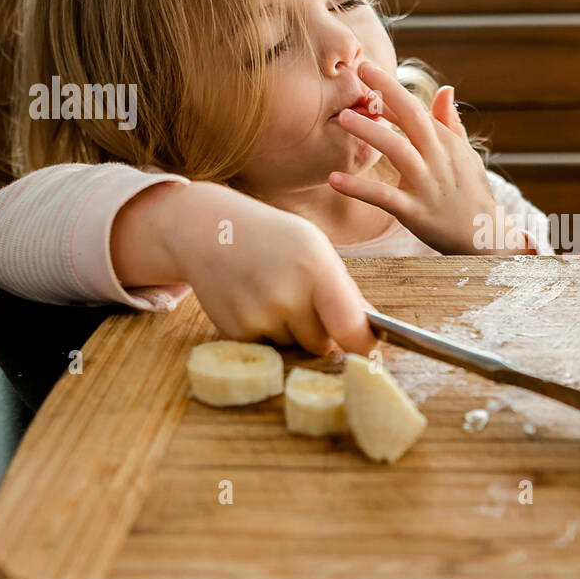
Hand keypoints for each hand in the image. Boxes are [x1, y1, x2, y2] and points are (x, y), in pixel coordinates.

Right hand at [142, 181, 375, 354]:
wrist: (209, 230)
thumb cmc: (273, 238)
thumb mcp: (316, 248)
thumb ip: (345, 290)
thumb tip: (371, 331)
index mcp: (315, 269)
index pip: (349, 327)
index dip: (363, 345)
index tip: (367, 348)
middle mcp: (286, 295)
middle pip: (322, 344)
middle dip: (322, 332)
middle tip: (304, 299)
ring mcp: (257, 315)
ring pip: (295, 347)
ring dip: (293, 331)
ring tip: (274, 293)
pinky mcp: (235, 331)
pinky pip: (269, 346)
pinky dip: (268, 331)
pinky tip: (254, 300)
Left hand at [327, 62, 534, 254]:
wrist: (484, 235)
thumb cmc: (471, 192)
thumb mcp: (465, 155)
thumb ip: (450, 123)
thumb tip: (444, 89)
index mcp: (446, 143)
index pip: (417, 109)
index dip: (392, 88)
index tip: (369, 70)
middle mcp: (437, 159)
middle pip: (412, 118)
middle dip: (386, 92)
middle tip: (359, 72)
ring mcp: (426, 185)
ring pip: (397, 150)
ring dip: (370, 132)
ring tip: (342, 118)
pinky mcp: (414, 211)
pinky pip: (383, 197)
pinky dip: (358, 188)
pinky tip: (334, 179)